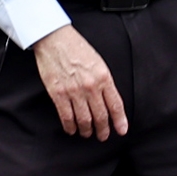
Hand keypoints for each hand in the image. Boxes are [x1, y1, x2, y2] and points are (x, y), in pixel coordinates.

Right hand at [33, 24, 126, 140]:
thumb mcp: (98, 62)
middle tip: (103, 136)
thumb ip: (104, 81)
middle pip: (101, 116)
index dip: (119, 121)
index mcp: (104, 77)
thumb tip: (108, 100)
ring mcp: (74, 91)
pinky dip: (70, 126)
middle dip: (103, 130)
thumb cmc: (76, 48)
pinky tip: (72, 130)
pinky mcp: (58, 94)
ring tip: (87, 133)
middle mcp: (91, 86)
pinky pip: (67, 116)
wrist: (54, 39)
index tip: (121, 130)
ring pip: (84, 120)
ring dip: (87, 130)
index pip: (115, 105)